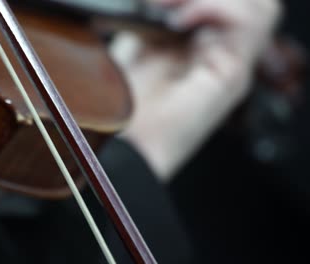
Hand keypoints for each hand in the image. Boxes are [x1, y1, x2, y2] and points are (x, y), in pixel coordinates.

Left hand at [110, 0, 280, 180]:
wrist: (127, 142)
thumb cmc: (127, 103)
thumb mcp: (141, 43)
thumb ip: (160, 17)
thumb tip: (163, 0)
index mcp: (208, 45)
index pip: (231, 3)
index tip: (159, 2)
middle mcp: (226, 53)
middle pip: (250, 3)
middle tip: (167, 2)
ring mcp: (234, 64)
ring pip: (257, 7)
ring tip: (173, 8)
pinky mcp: (234, 75)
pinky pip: (247, 22)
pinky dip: (212, 7)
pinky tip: (179, 21)